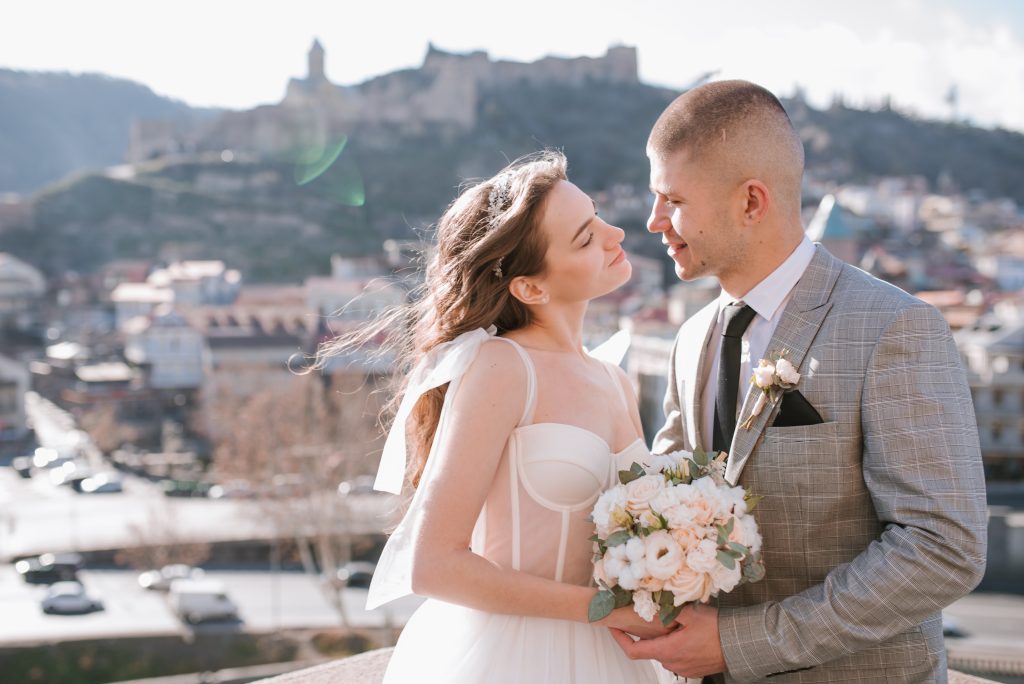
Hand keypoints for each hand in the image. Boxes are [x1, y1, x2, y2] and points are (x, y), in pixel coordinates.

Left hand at [609, 603, 725, 677]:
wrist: (740, 645)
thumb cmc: (716, 630)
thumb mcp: (690, 614)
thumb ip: (668, 609)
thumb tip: (649, 600)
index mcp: (667, 650)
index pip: (633, 651)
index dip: (619, 639)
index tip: (614, 627)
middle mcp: (672, 663)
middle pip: (649, 649)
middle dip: (645, 634)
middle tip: (646, 616)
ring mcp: (683, 668)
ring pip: (663, 652)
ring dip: (662, 639)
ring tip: (670, 623)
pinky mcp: (693, 669)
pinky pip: (676, 657)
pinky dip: (674, 645)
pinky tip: (684, 633)